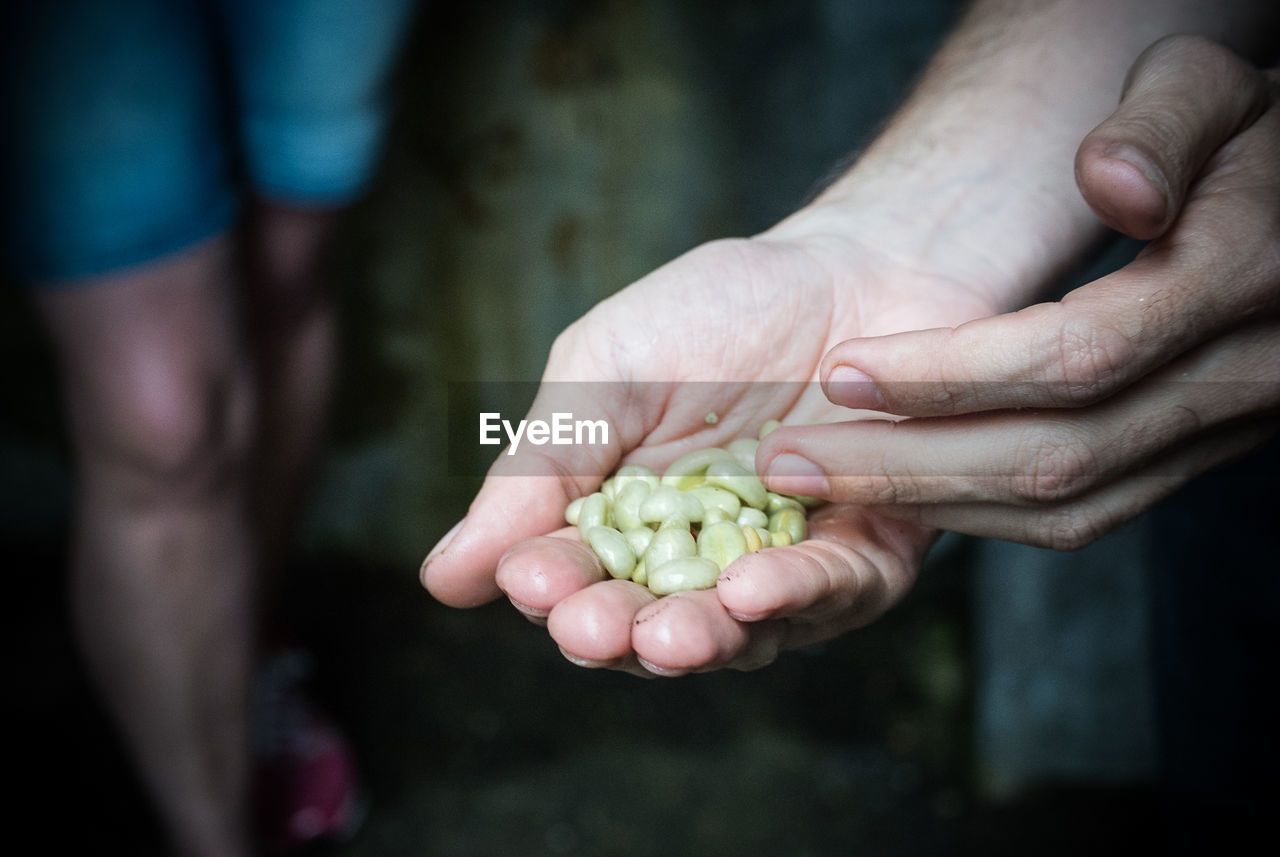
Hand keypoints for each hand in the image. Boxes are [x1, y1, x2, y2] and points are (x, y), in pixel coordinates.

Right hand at [421, 222, 996, 675]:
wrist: (857, 266)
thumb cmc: (718, 310)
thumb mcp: (606, 374)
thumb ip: (538, 469)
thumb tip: (443, 578)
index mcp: (622, 519)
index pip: (572, 577)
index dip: (549, 587)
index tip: (532, 580)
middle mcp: (697, 559)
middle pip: (646, 627)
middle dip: (617, 634)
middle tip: (594, 631)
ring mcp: (780, 566)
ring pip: (736, 633)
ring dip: (699, 640)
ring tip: (669, 637)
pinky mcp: (864, 558)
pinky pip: (834, 594)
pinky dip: (797, 597)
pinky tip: (754, 590)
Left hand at [759, 35, 1279, 549]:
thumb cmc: (1245, 132)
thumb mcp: (1210, 89)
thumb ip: (1161, 124)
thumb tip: (1113, 187)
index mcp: (1243, 280)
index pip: (1074, 356)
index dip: (949, 375)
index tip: (840, 370)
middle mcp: (1243, 378)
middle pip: (1056, 456)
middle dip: (911, 464)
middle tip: (792, 462)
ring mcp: (1220, 431)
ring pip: (1066, 506)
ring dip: (934, 504)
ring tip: (822, 486)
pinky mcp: (1188, 455)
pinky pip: (1083, 511)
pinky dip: (983, 510)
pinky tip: (899, 486)